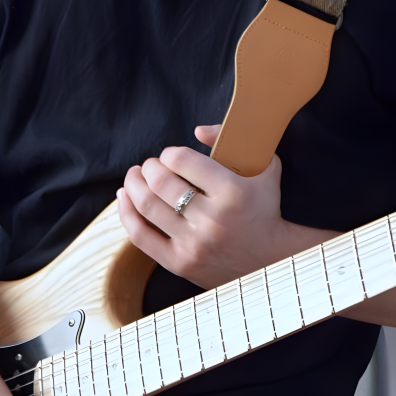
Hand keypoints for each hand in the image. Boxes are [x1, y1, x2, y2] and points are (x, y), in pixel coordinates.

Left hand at [116, 123, 315, 289]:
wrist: (270, 259)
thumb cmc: (265, 204)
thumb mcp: (265, 164)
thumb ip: (232, 139)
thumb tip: (197, 131)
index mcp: (232, 191)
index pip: (181, 159)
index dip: (169, 153)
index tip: (170, 156)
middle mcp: (212, 219)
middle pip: (160, 182)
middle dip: (148, 167)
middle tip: (150, 165)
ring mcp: (194, 244)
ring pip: (147, 206)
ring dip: (133, 184)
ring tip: (135, 176)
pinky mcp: (181, 264)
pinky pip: (142, 236)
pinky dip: (126, 213)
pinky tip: (125, 198)